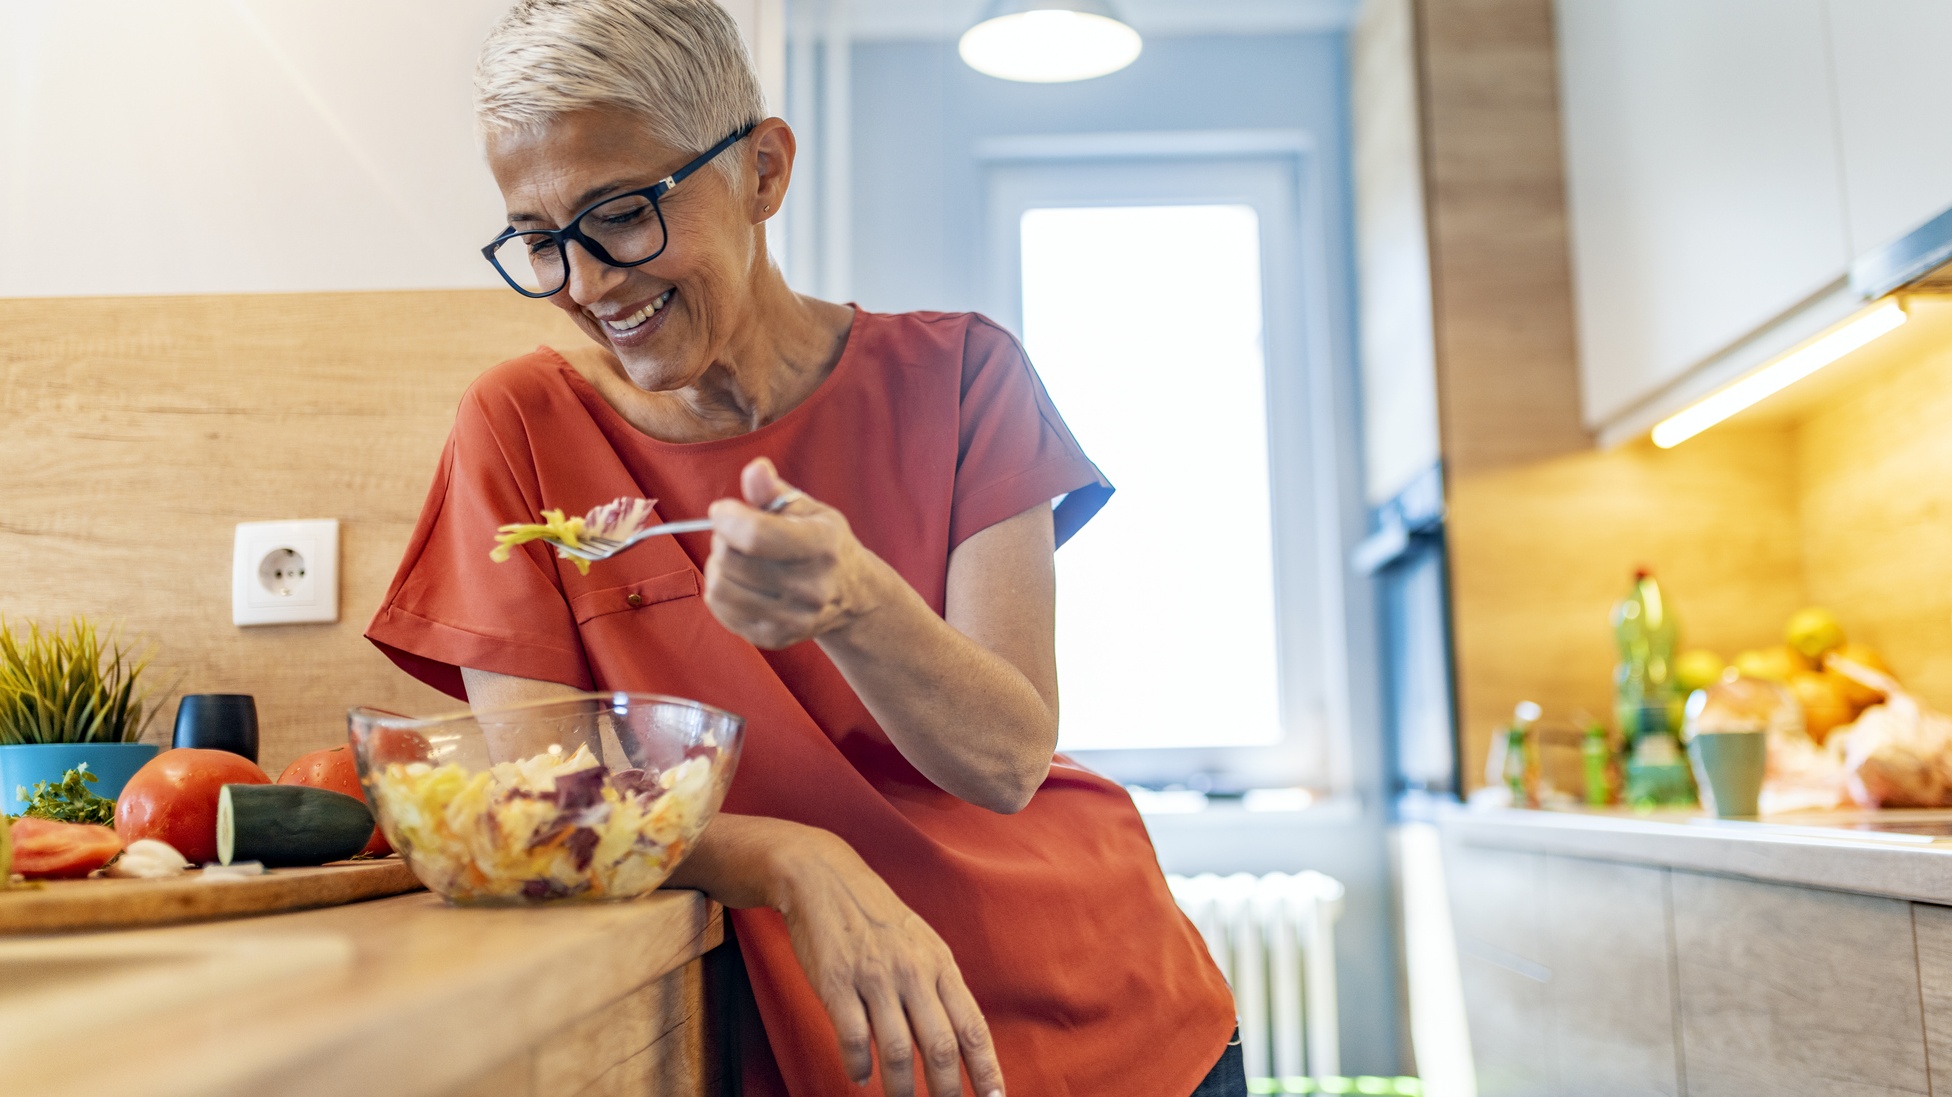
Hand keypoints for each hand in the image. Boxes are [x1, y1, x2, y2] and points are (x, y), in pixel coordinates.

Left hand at [705, 457, 881, 649]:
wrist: (853, 597)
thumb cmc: (825, 544)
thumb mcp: (809, 510)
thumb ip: (774, 491)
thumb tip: (755, 471)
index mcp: (822, 546)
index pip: (755, 535)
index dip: (727, 517)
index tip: (724, 509)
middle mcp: (811, 588)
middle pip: (731, 561)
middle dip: (721, 539)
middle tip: (733, 534)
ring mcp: (792, 619)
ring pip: (720, 588)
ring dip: (718, 565)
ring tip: (735, 557)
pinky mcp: (773, 638)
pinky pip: (720, 610)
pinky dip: (719, 590)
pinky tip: (738, 581)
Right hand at [777, 831, 1005, 1096]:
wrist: (825, 879)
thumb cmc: (877, 917)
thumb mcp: (921, 944)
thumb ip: (940, 987)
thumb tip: (960, 1040)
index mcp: (940, 964)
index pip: (972, 1026)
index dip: (986, 1068)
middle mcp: (913, 972)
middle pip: (941, 1046)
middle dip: (948, 1091)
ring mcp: (875, 977)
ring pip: (899, 1049)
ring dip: (902, 1088)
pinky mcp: (837, 982)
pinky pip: (854, 1036)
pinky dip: (859, 1066)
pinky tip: (861, 1077)